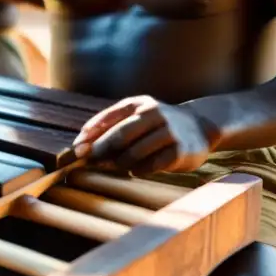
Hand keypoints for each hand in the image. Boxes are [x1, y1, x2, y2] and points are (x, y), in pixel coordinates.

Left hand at [72, 96, 216, 174]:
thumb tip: (82, 144)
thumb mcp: (137, 115)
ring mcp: (169, 132)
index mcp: (139, 104)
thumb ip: (113, 125)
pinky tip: (136, 171)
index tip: (76, 148)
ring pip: (134, 152)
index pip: (108, 118)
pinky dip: (139, 170)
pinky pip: (151, 165)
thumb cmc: (158, 124)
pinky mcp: (180, 150)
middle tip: (88, 162)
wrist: (199, 126)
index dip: (90, 134)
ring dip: (119, 163)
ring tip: (116, 166)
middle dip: (100, 150)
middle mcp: (154, 114)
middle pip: (120, 135)